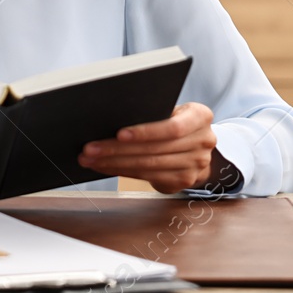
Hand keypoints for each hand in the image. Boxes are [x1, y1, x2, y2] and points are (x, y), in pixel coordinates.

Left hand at [77, 102, 218, 192]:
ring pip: (148, 165)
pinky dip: (122, 171)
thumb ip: (153, 113)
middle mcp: (203, 141)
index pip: (172, 127)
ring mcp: (196, 165)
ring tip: (90, 159)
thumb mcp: (171, 111)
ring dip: (114, 163)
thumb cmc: (173, 121)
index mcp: (200, 116)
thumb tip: (108, 116)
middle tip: (90, 149)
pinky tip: (104, 167)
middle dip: (117, 149)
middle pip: (155, 148)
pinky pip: (147, 177)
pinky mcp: (184, 181)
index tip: (118, 134)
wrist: (196, 147)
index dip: (145, 132)